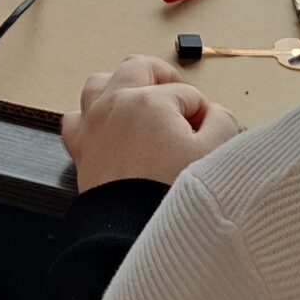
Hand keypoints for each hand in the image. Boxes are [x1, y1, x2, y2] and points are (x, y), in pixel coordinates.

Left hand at [62, 55, 240, 192]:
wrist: (134, 231)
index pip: (186, 94)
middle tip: (178, 98)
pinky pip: (76, 117)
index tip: (207, 134)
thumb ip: (223, 121)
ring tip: (140, 103)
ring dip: (121, 86)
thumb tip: (214, 113)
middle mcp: (117, 103)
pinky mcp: (80, 146)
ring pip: (100, 83)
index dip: (203, 113)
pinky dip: (90, 116)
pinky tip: (107, 127)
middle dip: (163, 78)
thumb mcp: (215, 153)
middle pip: (140, 68)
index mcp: (151, 101)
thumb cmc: (170, 193)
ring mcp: (94, 122)